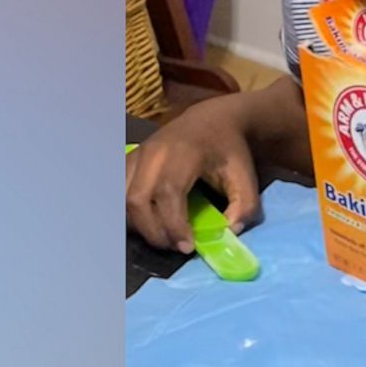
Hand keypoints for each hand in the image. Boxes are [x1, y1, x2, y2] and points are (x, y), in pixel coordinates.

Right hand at [126, 97, 261, 253]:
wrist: (211, 119)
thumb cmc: (228, 150)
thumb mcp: (246, 176)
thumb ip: (245, 206)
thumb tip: (228, 233)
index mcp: (184, 153)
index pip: (168, 193)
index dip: (173, 224)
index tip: (187, 247)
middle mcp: (154, 152)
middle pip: (137, 199)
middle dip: (154, 231)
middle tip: (176, 246)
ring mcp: (137, 155)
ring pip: (123, 199)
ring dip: (139, 225)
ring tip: (164, 236)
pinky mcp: (128, 160)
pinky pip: (118, 192)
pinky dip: (129, 213)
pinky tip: (148, 224)